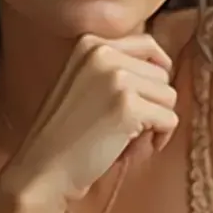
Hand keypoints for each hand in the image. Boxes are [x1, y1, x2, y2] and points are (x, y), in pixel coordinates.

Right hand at [4, 33, 178, 201]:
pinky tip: (131, 149)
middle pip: (161, 74)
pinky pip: (170, 119)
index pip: (147, 45)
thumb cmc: (64, 133)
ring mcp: (117, 79)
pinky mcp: (129, 107)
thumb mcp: (81, 81)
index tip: (147, 96)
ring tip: (125, 138)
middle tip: (126, 126)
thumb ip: (113, 66)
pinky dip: (159, 138)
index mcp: (90, 44)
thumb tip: (163, 67)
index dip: (155, 73)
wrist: (43, 169)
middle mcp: (104, 54)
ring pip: (169, 96)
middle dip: (153, 102)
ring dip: (156, 122)